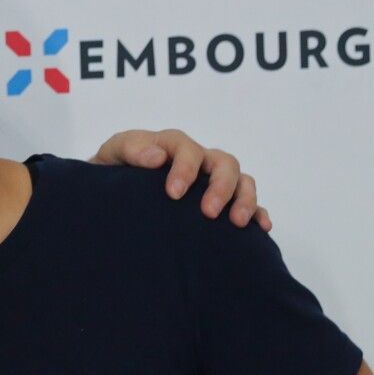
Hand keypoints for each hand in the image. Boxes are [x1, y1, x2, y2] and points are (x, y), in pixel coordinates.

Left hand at [91, 128, 271, 230]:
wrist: (112, 194)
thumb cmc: (113, 171)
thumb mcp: (112, 155)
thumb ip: (130, 149)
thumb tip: (157, 156)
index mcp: (171, 146)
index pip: (186, 148)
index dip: (185, 168)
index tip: (173, 194)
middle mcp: (198, 161)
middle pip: (223, 163)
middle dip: (221, 186)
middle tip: (209, 212)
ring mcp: (212, 180)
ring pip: (241, 180)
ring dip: (245, 199)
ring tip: (237, 222)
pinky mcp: (221, 201)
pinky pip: (249, 203)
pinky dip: (258, 212)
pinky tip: (262, 228)